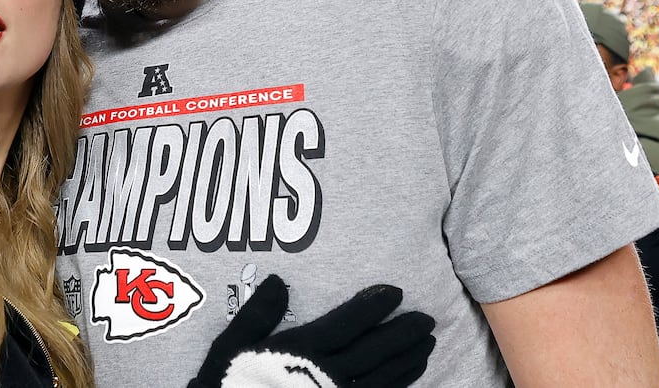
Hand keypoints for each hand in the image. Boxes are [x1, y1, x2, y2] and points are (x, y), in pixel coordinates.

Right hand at [189, 277, 434, 387]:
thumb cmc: (230, 384)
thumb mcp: (231, 347)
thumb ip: (256, 315)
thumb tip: (280, 280)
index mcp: (301, 352)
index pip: (346, 324)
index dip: (373, 307)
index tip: (396, 292)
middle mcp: (325, 375)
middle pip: (374, 351)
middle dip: (403, 334)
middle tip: (427, 319)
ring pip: (382, 377)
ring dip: (408, 359)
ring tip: (428, 344)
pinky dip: (399, 385)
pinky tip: (412, 376)